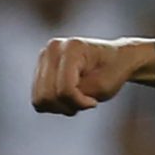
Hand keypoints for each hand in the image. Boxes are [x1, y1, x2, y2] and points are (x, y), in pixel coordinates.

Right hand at [32, 37, 146, 114]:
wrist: (115, 59)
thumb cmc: (112, 72)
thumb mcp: (103, 87)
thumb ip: (77, 94)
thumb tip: (49, 100)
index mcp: (72, 48)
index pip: (65, 89)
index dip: (79, 102)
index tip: (94, 102)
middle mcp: (53, 48)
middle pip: (46, 95)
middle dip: (67, 106)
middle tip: (86, 102)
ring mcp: (44, 57)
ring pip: (39, 99)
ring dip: (61, 106)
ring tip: (79, 100)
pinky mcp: (40, 68)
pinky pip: (39, 98)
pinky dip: (55, 104)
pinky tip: (70, 97)